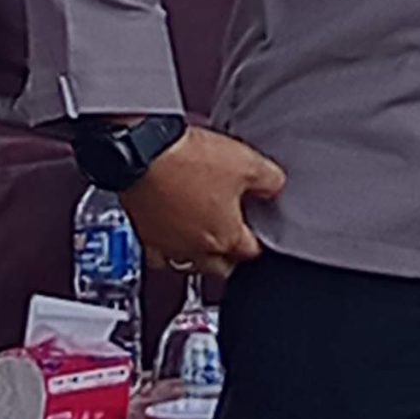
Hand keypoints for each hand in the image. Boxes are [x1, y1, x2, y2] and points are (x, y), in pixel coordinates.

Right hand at [121, 126, 284, 281]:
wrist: (143, 151)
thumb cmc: (189, 160)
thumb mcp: (248, 163)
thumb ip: (270, 180)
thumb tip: (276, 186)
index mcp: (226, 237)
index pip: (252, 251)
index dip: (261, 239)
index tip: (262, 230)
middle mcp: (195, 249)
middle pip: (221, 267)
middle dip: (232, 256)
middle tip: (238, 237)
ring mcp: (167, 245)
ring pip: (189, 263)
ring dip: (200, 253)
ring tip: (207, 234)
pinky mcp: (145, 233)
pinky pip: (160, 253)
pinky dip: (169, 247)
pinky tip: (173, 231)